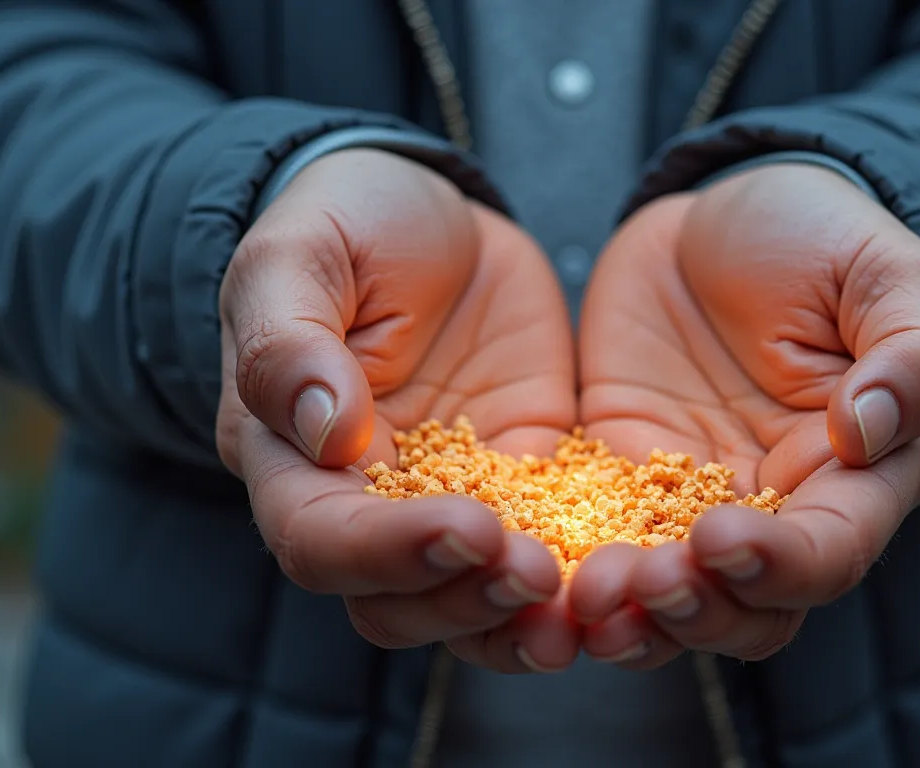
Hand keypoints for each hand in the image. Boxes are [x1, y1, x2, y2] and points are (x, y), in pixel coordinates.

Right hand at [215, 149, 578, 672]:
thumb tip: (323, 431)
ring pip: (470, 605)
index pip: (320, 540)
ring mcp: (449, 502)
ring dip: (522, 620)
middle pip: (394, 602)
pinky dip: (580, 583)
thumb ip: (288, 341)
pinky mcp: (526, 486)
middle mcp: (363, 506)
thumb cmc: (345, 223)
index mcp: (290, 461)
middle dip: (465, 601)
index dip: (387, 552)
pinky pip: (550, 554)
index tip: (467, 527)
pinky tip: (630, 585)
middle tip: (536, 573)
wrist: (432, 214)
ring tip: (585, 610)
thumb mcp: (298, 255)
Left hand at [570, 163, 919, 665]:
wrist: (720, 216)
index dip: (781, 565)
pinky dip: (568, 573)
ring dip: (632, 617)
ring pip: (671, 604)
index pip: (831, 551)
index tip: (718, 538)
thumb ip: (912, 354)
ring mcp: (693, 505)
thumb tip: (869, 434)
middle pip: (750, 610)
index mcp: (862, 478)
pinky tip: (531, 572)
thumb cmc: (824, 237)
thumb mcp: (889, 273)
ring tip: (584, 594)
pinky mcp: (618, 483)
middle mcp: (781, 513)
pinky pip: (593, 547)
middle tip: (641, 583)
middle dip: (697, 611)